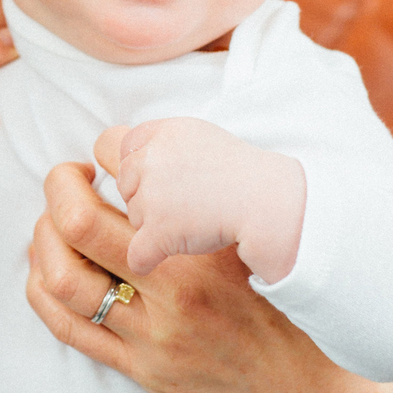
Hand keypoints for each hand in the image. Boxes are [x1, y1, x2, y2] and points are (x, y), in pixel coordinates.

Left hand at [27, 155, 392, 392]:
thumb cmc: (285, 312)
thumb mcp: (257, 252)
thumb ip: (211, 215)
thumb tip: (159, 166)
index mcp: (206, 254)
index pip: (132, 188)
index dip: (105, 158)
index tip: (102, 159)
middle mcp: (176, 293)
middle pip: (79, 226)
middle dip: (58, 189)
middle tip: (67, 178)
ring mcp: (153, 336)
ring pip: (63, 278)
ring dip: (43, 240)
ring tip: (54, 225)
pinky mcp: (141, 369)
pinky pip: (69, 328)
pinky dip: (44, 290)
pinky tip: (50, 270)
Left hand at [107, 117, 305, 282]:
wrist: (270, 201)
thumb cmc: (243, 174)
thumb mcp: (201, 137)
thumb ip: (164, 144)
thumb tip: (130, 158)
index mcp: (162, 133)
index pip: (122, 148)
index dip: (141, 168)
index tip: (167, 180)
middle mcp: (153, 160)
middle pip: (126, 185)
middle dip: (147, 197)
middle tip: (185, 204)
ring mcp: (154, 197)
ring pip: (134, 219)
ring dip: (156, 225)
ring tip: (194, 222)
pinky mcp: (160, 231)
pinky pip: (138, 254)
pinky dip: (148, 259)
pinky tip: (163, 258)